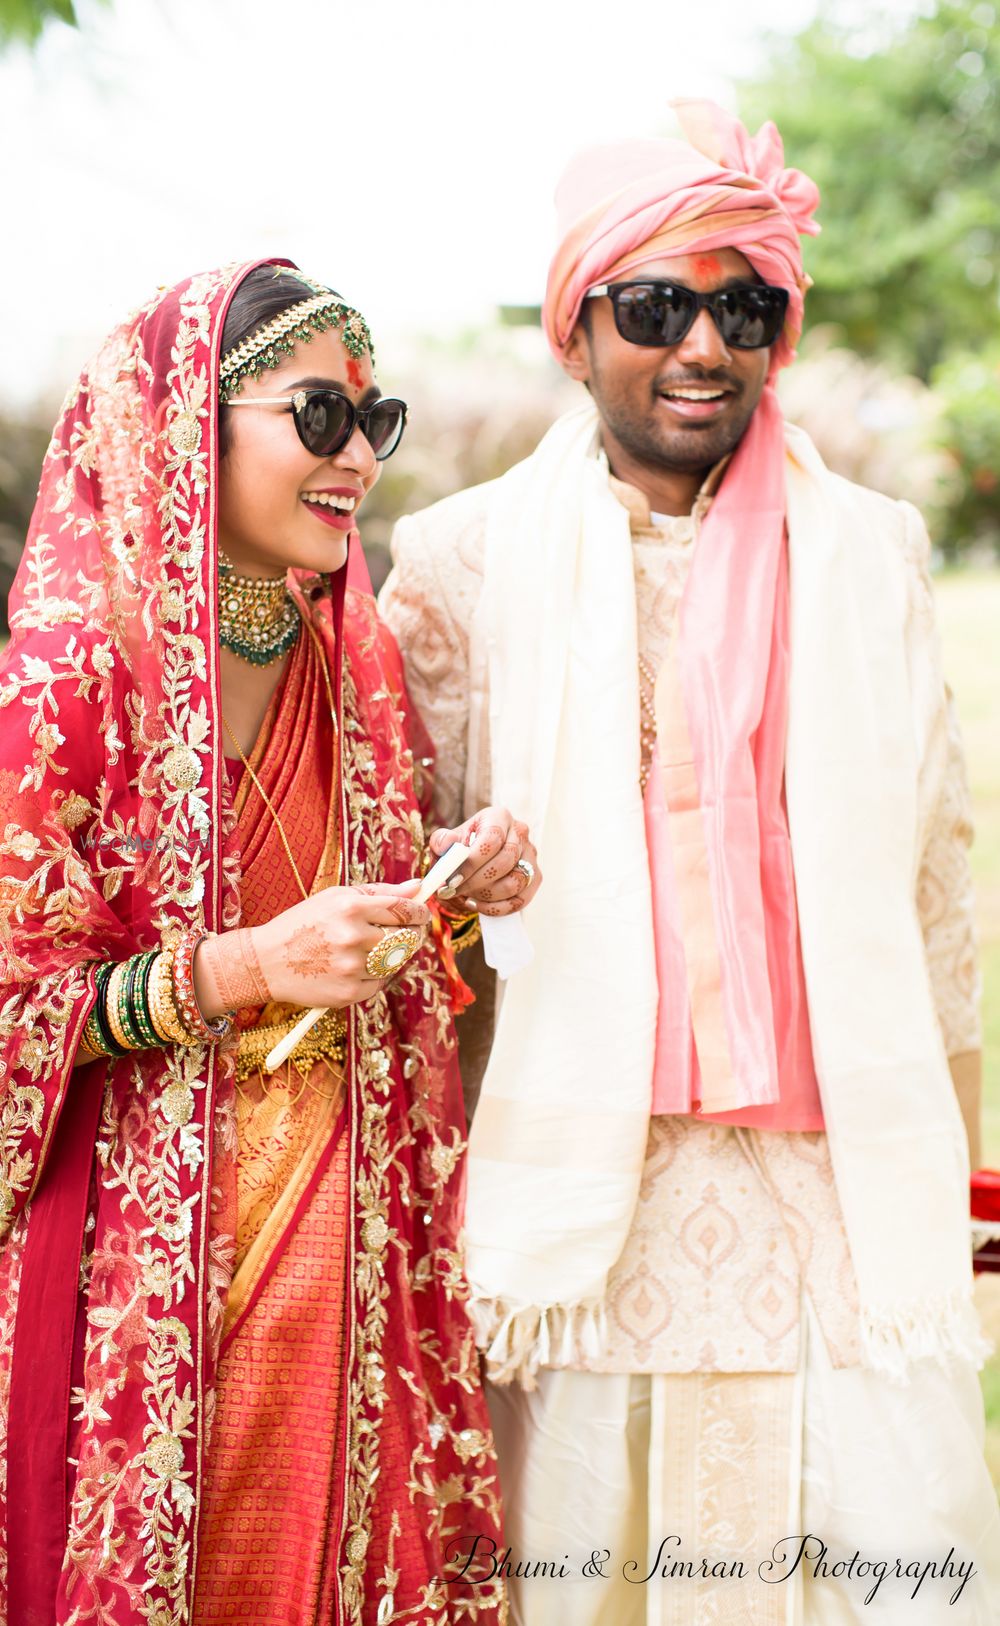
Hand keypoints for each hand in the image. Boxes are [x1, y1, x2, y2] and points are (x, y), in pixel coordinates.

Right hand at [196, 881, 429, 1015]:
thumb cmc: (303, 924)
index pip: (403, 909)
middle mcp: (352, 936)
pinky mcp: (348, 993)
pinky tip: (355, 968)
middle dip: (412, 934)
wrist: (266, 962)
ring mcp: (351, 968)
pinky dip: (375, 976)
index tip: (423, 913)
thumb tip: (417, 886)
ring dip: (393, 956)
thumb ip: (378, 892)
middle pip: (406, 937)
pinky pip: (380, 983)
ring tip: (372, 950)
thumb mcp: (335, 897)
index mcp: (350, 906)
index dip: (419, 912)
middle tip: (406, 932)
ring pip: (396, 962)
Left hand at [429, 807, 540, 916]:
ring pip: (514, 883)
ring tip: (466, 895)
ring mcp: (531, 856)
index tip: (452, 879)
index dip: (472, 863)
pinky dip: (496, 908)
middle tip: (454, 891)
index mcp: (499, 817)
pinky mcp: (535, 878)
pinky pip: (520, 900)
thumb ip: (441, 841)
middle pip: (505, 862)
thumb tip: (448, 843)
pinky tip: (476, 904)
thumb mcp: (445, 842)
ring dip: (486, 896)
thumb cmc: (460, 850)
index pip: (491, 840)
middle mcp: (520, 833)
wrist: (474, 862)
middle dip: (476, 882)